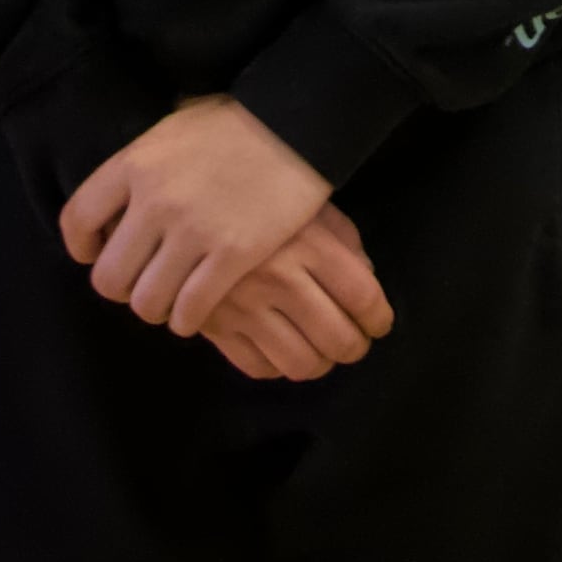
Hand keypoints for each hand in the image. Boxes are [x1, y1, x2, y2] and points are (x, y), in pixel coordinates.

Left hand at [58, 96, 331, 337]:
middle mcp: (154, 201)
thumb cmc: (236, 122)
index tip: (96, 254)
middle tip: (140, 285)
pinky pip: (191, 309)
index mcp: (134, 164)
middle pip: (109, 276)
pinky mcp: (232, 254)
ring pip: (147, 302)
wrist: (296, 121)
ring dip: (155, 309)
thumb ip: (143, 160)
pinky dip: (188, 318)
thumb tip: (124, 185)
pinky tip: (196, 311)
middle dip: (121, 289)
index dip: (83, 247)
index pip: (77, 220)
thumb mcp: (174, 129)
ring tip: (170, 302)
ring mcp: (193, 230)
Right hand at [198, 205, 396, 381]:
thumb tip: (367, 280)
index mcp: (309, 244)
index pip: (363, 297)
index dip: (379, 319)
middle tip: (353, 342)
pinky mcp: (213, 325)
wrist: (182, 194)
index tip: (378, 324)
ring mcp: (244, 306)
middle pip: (338, 339)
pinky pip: (257, 367)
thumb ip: (344, 241)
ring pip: (300, 364)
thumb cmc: (256, 195)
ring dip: (319, 364)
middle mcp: (279, 279)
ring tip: (319, 350)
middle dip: (354, 347)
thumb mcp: (307, 202)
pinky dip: (277, 368)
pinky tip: (280, 348)